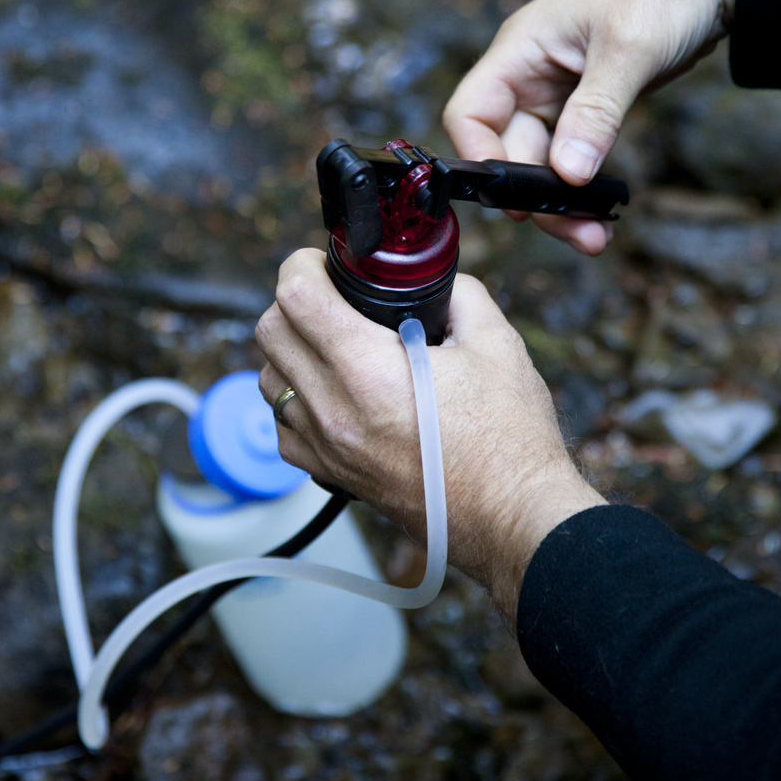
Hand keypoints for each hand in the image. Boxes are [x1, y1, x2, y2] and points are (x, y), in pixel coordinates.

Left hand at [256, 249, 600, 619]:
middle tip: (328, 298)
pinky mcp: (331, 476)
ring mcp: (327, 448)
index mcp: (368, 370)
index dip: (302, 265)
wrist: (512, 517)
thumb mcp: (497, 343)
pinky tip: (332, 394)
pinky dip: (294, 402)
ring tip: (331, 345)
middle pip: (270, 333)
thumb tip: (439, 282)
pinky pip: (282, 428)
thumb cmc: (509, 440)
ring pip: (267, 380)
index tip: (320, 262)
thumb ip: (461, 295)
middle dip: (293, 302)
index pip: (296, 297)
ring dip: (289, 352)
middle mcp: (334, 410)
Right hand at [443, 0, 740, 254]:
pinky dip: (586, 184)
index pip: (471, 112)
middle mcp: (531, 73)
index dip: (480, 157)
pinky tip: (603, 209)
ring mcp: (560, 91)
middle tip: (577, 231)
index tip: (513, 198)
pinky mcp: (590, 104)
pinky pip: (575, 153)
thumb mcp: (627, 49)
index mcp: (520, 49)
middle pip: (510, 149)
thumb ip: (594, 114)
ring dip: (564, 199)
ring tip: (595, 233)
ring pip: (544, 160)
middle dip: (537, 195)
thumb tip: (565, 174)